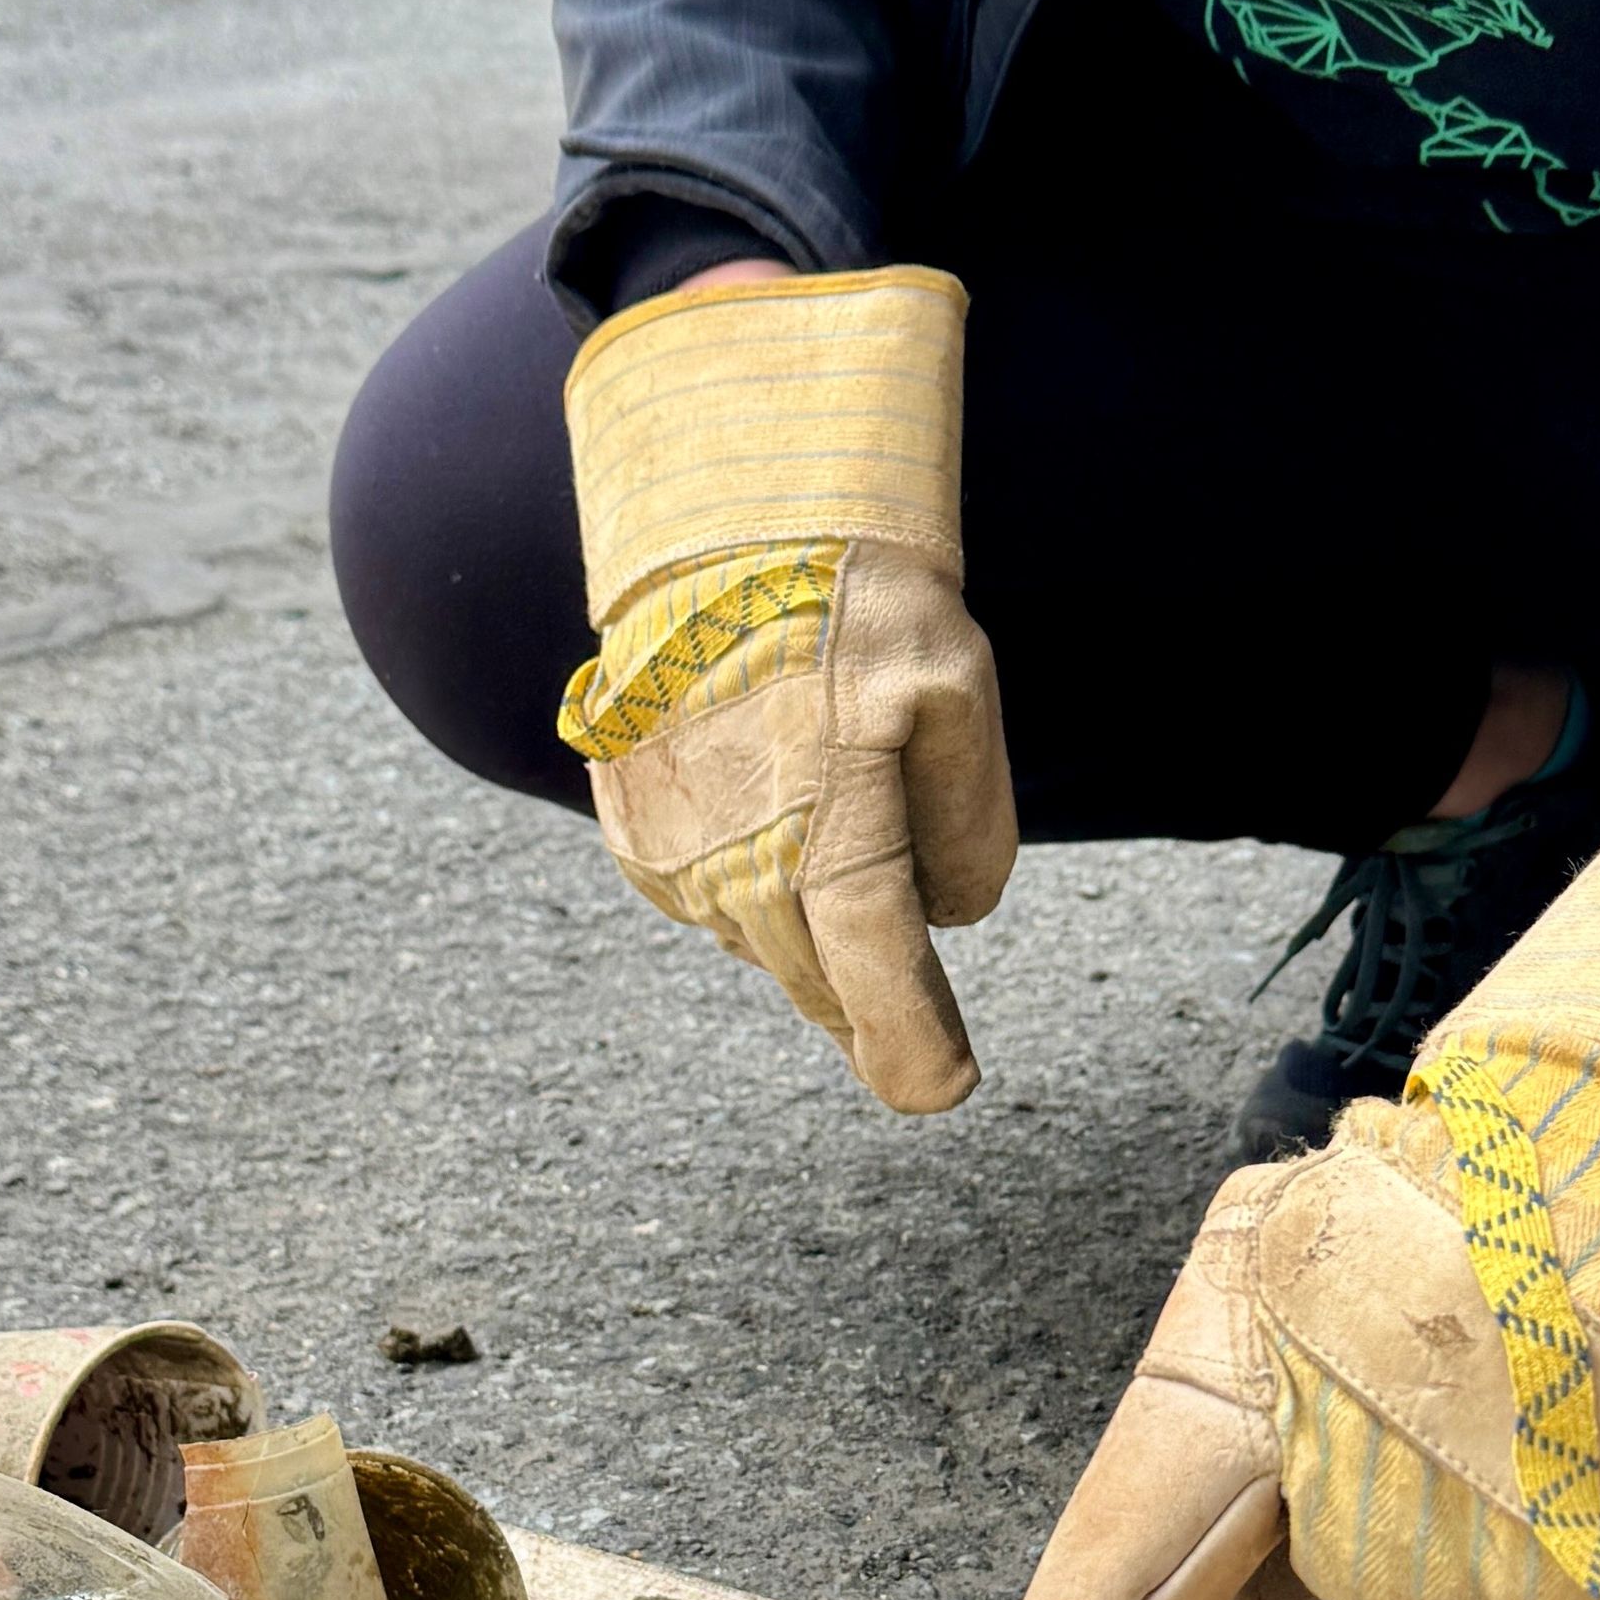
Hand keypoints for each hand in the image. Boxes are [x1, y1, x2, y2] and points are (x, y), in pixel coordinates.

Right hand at [562, 264, 1014, 1114]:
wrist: (711, 510)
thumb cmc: (854, 593)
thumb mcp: (957, 689)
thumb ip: (970, 822)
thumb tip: (949, 915)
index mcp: (822, 829)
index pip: (875, 977)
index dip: (914, 1048)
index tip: (942, 1088)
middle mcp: (730, 859)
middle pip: (819, 980)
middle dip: (873, 1003)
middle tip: (919, 1023)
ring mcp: (667, 850)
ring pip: (764, 944)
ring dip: (814, 936)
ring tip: (845, 865)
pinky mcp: (629, 829)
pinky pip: (710, 901)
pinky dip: (758, 888)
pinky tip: (778, 819)